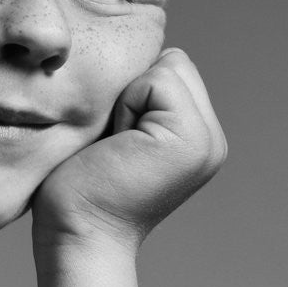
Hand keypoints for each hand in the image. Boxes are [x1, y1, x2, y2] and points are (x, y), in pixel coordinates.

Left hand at [33, 48, 226, 260]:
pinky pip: (158, 79)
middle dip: (134, 88)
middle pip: (173, 61)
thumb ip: (140, 97)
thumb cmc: (77, 186)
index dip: (132, 88)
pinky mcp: (192, 138)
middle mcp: (212, 139)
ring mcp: (208, 140)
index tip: (113, 137)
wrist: (75, 234)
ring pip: (167, 65)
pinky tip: (118, 145)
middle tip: (114, 141)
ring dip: (129, 96)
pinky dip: (128, 103)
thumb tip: (141, 52)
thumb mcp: (115, 130)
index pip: (171, 67)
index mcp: (196, 136)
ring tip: (116, 144)